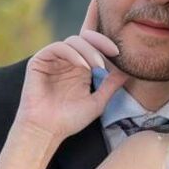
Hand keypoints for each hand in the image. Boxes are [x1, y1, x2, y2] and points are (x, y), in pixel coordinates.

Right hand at [13, 0, 126, 141]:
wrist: (47, 131)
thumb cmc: (70, 120)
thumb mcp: (97, 102)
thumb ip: (111, 86)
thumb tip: (128, 72)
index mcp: (81, 67)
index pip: (92, 45)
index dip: (104, 37)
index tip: (120, 46)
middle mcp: (67, 60)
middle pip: (85, 38)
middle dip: (101, 41)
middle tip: (115, 51)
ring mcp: (53, 59)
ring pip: (74, 41)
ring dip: (89, 50)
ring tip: (99, 66)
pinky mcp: (39, 60)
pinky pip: (58, 47)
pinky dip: (73, 54)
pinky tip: (84, 66)